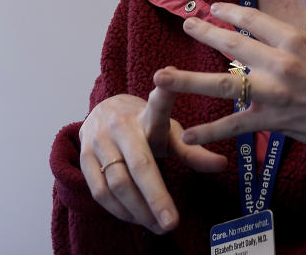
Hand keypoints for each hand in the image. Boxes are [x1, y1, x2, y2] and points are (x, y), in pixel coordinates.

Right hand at [78, 88, 227, 233]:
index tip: (168, 79)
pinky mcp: (84, 158)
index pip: (158, 104)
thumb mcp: (169, 133)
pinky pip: (100, 192)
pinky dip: (119, 210)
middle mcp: (120, 125)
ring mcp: (99, 141)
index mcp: (147, 115)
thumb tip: (222, 165)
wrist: (104, 113)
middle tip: (171, 222)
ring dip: (138, 210)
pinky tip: (136, 219)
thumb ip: (193, 151)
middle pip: (138, 164)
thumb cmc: (145, 127)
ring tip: (158, 226)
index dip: (164, 94)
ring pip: (117, 183)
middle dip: (156, 197)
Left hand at [154, 0, 305, 172]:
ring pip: (222, 85)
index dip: (231, 11)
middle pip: (231, 45)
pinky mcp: (272, 121)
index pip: (254, 19)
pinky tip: (187, 133)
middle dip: (204, 33)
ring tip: (160, 77)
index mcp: (297, 40)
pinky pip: (235, 125)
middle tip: (185, 24)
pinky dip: (211, 131)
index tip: (214, 7)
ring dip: (188, 80)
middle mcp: (279, 65)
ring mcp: (273, 94)